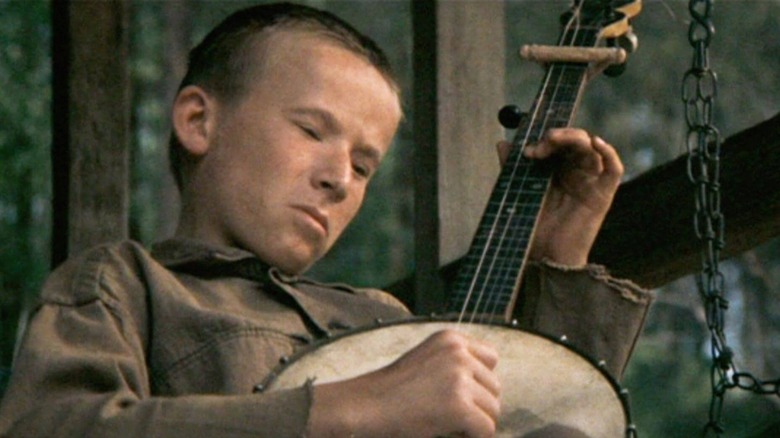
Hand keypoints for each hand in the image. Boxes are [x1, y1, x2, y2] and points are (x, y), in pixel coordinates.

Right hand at [308, 330, 500, 437]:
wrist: (363, 407)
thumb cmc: (390, 391)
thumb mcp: (425, 362)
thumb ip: (454, 365)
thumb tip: (488, 388)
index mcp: (450, 338)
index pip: (491, 358)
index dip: (478, 383)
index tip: (457, 396)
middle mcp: (458, 352)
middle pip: (495, 386)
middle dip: (477, 405)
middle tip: (445, 414)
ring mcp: (459, 377)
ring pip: (493, 409)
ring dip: (474, 422)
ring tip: (444, 424)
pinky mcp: (460, 405)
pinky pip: (486, 428)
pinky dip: (472, 437)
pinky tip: (448, 433)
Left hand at [496, 128, 622, 265]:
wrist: (542, 256)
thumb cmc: (532, 226)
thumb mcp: (519, 191)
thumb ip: (512, 168)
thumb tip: (502, 144)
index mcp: (556, 168)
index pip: (557, 141)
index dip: (543, 138)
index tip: (525, 150)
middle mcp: (575, 171)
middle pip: (575, 140)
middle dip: (557, 137)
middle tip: (539, 146)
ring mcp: (590, 181)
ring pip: (591, 148)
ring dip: (572, 139)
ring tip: (552, 140)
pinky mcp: (602, 195)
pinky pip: (614, 169)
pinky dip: (609, 152)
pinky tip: (596, 142)